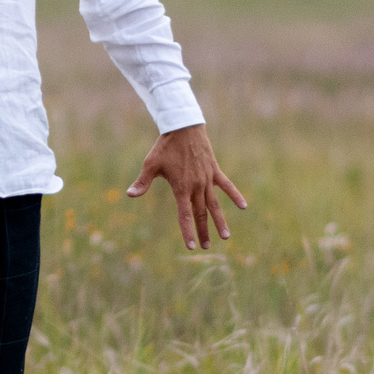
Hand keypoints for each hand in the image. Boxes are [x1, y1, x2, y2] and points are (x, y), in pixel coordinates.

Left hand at [125, 124, 247, 250]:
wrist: (183, 128)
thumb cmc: (165, 147)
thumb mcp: (151, 164)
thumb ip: (142, 182)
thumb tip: (129, 194)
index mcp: (181, 187)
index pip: (184, 215)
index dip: (187, 231)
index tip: (191, 246)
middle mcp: (196, 186)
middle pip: (200, 213)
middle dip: (203, 231)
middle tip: (206, 246)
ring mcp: (207, 178)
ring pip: (214, 204)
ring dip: (220, 220)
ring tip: (226, 236)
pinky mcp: (214, 170)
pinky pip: (226, 185)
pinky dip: (235, 195)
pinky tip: (243, 206)